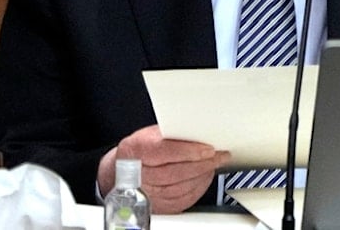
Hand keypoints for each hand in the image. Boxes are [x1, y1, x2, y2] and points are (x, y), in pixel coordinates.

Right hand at [97, 124, 230, 213]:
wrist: (120, 172)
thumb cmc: (139, 150)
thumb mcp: (150, 134)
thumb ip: (171, 135)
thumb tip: (199, 133)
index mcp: (135, 151)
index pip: (164, 152)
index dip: (189, 151)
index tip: (208, 148)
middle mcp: (137, 175)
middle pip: (174, 172)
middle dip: (201, 164)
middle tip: (218, 156)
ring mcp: (146, 194)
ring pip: (180, 188)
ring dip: (202, 176)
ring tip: (213, 164)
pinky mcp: (157, 206)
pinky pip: (182, 200)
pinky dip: (197, 188)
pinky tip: (204, 177)